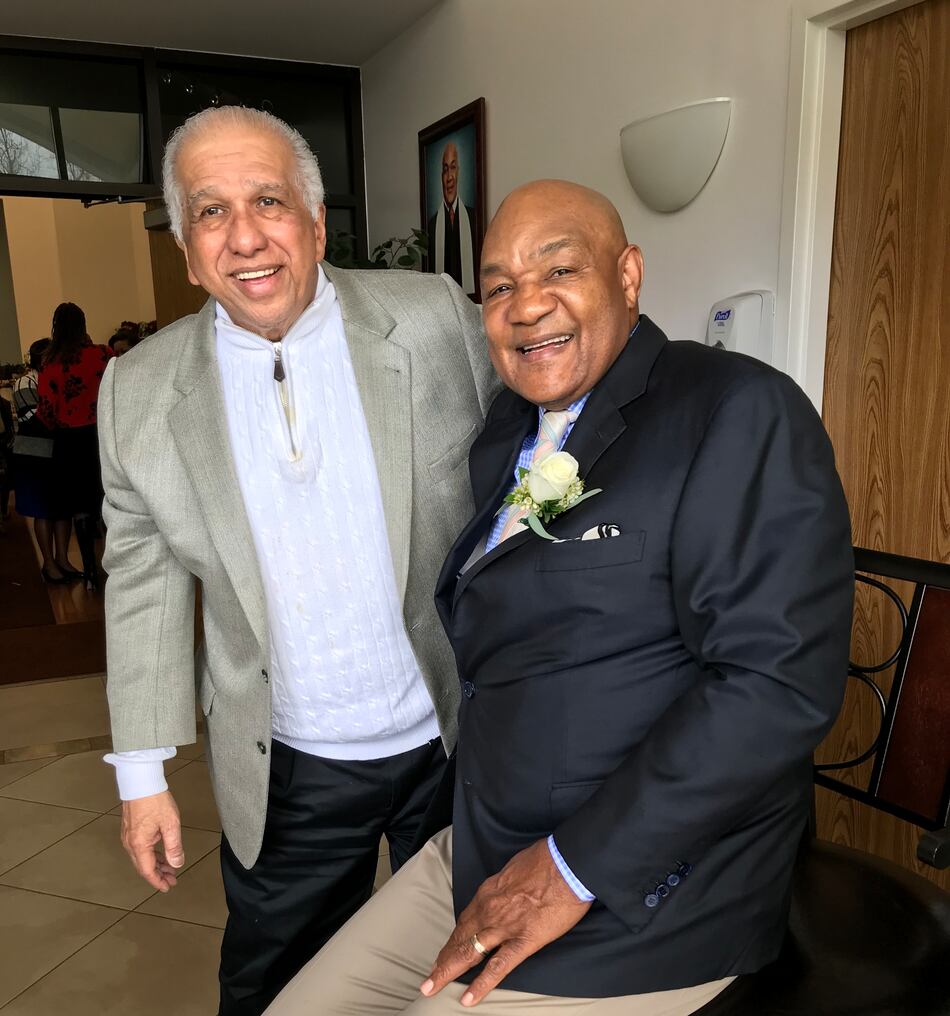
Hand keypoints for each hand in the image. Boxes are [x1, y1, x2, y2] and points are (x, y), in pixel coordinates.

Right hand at [120, 791, 183, 892]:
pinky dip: (151, 854)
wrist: (141, 781)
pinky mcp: (130, 829)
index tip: (167, 887)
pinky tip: (161, 853)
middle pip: (144, 866)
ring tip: (169, 868)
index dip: (157, 881)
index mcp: (139, 845)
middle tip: (171, 879)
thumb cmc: (154, 800)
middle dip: (158, 874)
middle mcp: (130, 843)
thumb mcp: (170, 824)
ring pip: (142, 857)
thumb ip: (173, 846)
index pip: (148, 871)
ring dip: (156, 864)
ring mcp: (129, 836)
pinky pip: (140, 848)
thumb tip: (176, 863)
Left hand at [421, 838, 590, 1005]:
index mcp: (489, 892)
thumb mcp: (516, 868)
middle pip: (461, 938)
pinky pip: (498, 967)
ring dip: (448, 971)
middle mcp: (489, 910)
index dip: (454, 938)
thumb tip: (506, 891)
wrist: (566, 863)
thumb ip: (506, 885)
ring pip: (469, 953)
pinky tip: (468, 998)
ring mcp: (504, 927)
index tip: (444, 951)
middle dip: (443, 959)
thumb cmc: (546, 860)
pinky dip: (481, 984)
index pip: (466, 920)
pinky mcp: (524, 941)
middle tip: (428, 977)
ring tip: (431, 987)